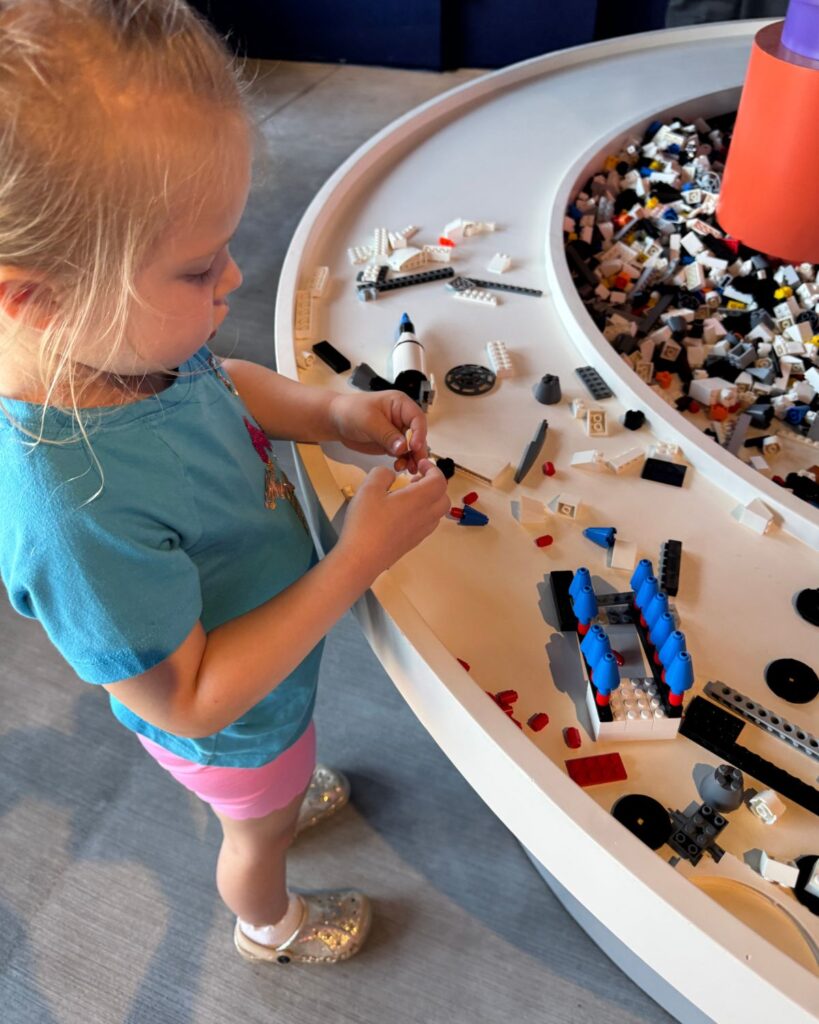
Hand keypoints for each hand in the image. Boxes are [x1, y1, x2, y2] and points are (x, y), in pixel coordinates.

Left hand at [329, 391, 428, 472]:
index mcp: (400, 404)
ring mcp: (397, 432)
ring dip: (413, 458)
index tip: (414, 446)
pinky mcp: (392, 444)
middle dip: (418, 449)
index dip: (419, 432)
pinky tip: (400, 467)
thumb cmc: (350, 411)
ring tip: (409, 469)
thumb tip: (403, 447)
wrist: (336, 421)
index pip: (417, 418)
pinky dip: (403, 461)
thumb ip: (387, 434)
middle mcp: (402, 418)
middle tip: (417, 462)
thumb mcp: (369, 421)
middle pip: (418, 434)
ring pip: (412, 447)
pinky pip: (403, 454)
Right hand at [338, 458, 449, 578]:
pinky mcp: (414, 543)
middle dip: (434, 484)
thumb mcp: (369, 488)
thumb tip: (391, 474)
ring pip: (438, 512)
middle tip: (416, 479)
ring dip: (430, 499)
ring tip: (409, 495)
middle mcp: (426, 515)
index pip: (439, 480)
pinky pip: (428, 523)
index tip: (420, 464)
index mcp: (420, 499)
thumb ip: (382, 474)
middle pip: (444, 497)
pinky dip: (423, 513)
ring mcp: (421, 531)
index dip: (432, 469)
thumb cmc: (366, 522)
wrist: (361, 559)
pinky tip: (402, 512)